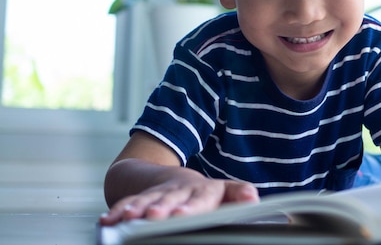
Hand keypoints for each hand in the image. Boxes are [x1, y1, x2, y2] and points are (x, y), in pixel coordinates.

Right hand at [99, 175, 258, 225]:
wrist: (175, 178)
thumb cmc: (204, 194)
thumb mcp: (223, 192)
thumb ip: (236, 194)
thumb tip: (252, 197)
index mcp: (203, 191)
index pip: (199, 199)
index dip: (190, 207)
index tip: (183, 215)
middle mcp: (180, 191)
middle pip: (170, 200)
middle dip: (162, 208)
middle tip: (154, 216)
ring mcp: (160, 194)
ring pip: (147, 200)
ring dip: (136, 209)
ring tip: (128, 219)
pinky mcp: (143, 198)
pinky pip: (129, 203)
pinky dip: (118, 211)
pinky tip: (108, 220)